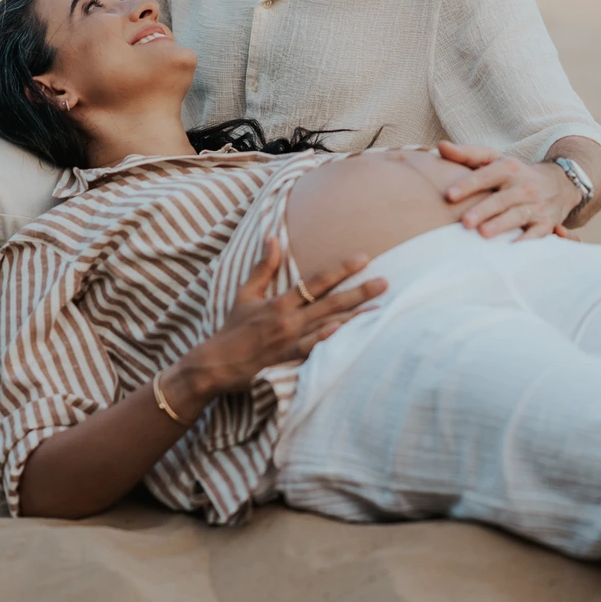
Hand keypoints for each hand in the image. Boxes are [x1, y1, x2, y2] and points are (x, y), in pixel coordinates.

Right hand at [174, 239, 385, 399]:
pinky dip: (328, 341)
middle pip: (329, 302)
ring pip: (328, 325)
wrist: (215, 364)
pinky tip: (346, 334)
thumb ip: (263, 267)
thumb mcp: (245, 294)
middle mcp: (287, 319)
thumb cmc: (232, 329)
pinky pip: (312, 350)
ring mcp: (289, 341)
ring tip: (380, 308)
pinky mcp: (288, 361)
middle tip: (385, 281)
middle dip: (359, 290)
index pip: (315, 281)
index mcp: (279, 302)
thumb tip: (272, 237)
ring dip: (355, 316)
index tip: (363, 258)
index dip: (340, 269)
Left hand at [436, 141, 579, 241]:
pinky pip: (538, 233)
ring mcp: (536, 205)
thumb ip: (467, 154)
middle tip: (465, 222)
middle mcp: (523, 186)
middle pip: (501, 199)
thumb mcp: (494, 159)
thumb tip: (441, 146)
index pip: (486, 175)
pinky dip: (528, 241)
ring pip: (517, 215)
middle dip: (483, 210)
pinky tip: (513, 248)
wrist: (559, 183)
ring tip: (483, 234)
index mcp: (508, 168)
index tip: (449, 195)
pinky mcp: (546, 222)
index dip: (468, 184)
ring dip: (501, 225)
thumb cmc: (515, 173)